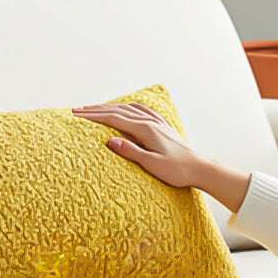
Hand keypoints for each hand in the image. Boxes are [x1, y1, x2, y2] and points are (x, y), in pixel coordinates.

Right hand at [71, 101, 202, 188]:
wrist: (200, 168)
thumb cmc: (177, 171)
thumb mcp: (152, 165)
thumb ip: (131, 151)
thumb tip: (109, 140)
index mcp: (146, 130)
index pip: (113, 118)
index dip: (93, 116)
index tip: (77, 115)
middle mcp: (151, 122)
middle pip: (118, 110)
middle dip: (96, 109)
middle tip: (77, 110)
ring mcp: (158, 122)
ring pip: (129, 108)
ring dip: (110, 106)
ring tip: (95, 109)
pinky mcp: (163, 126)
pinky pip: (142, 110)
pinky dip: (129, 107)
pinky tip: (126, 108)